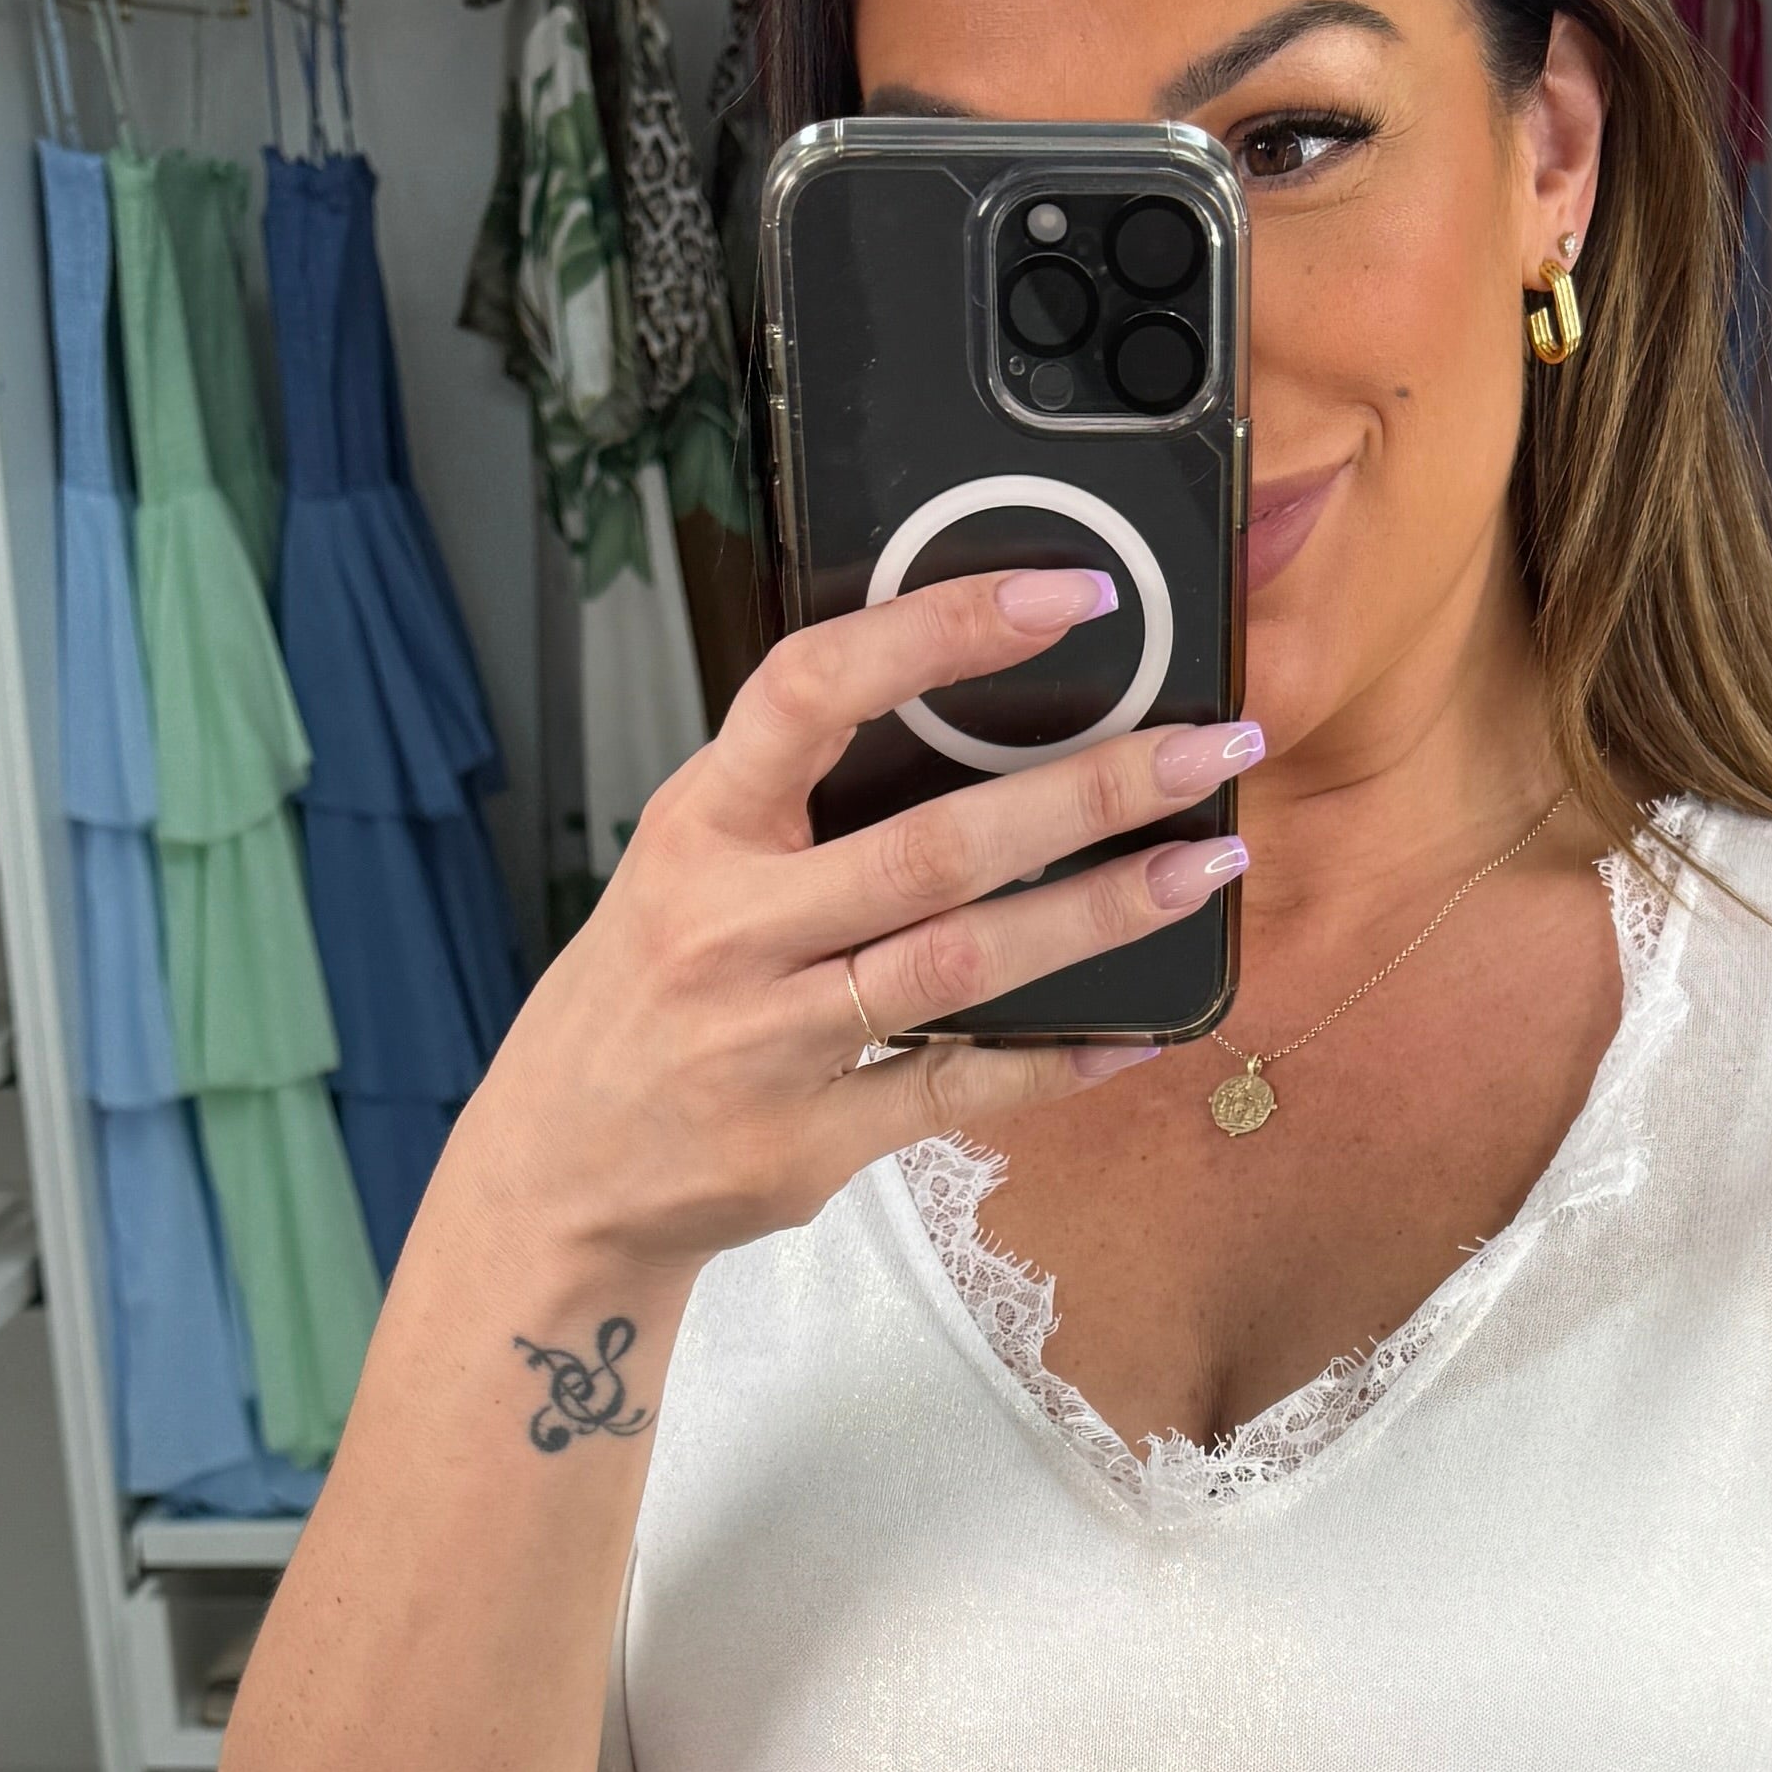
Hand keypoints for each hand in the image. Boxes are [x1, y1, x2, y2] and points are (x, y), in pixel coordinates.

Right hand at [456, 568, 1262, 1281]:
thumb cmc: (646, 994)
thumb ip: (800, 798)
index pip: (816, 689)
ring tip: (1206, 867)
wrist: (558, 1176)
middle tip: (1212, 747)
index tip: (1067, 596)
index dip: (942, 630)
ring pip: (963, 967)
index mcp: (700, 826)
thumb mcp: (686, 864)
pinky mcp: (811, 1143)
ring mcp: (773, 1043)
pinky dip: (1057, 1061)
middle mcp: (733, 929)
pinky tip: (1142, 1031)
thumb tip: (969, 705)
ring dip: (1101, 913)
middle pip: (933, 845)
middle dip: (1091, 788)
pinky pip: (958, 1094)